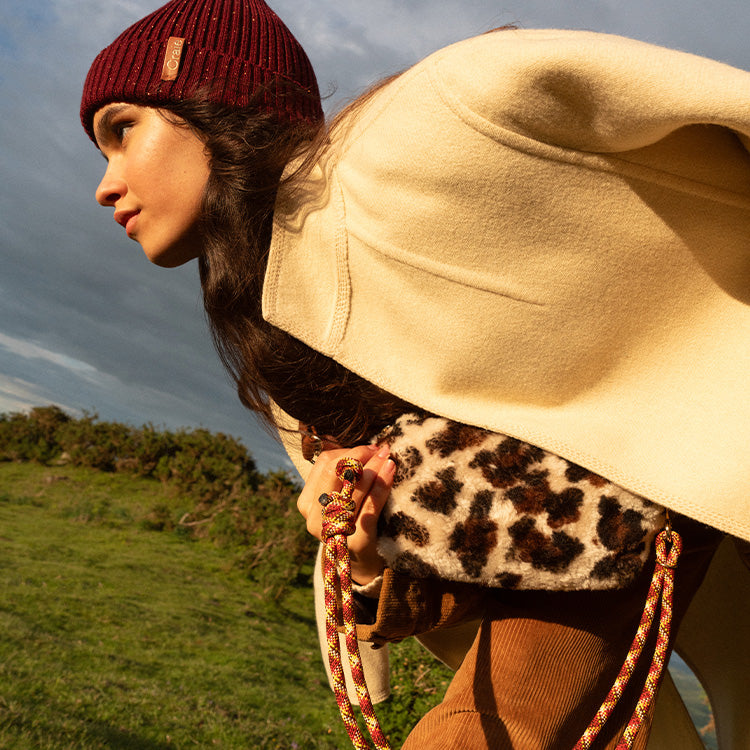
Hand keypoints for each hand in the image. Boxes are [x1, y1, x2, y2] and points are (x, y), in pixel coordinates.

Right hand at [297, 443, 394, 584]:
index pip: (323, 464)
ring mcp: (333, 531)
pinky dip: (382, 485)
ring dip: (373, 468)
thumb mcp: (339, 497)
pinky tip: (391, 471)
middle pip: (334, 472)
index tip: (370, 446)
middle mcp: (314, 518)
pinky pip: (371, 506)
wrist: (362, 563)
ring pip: (353, 488)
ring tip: (389, 456)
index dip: (347, 450)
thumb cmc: (351, 522)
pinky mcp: (356, 540)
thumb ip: (338, 472)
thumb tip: (341, 437)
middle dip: (360, 456)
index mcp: (306, 503)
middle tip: (381, 448)